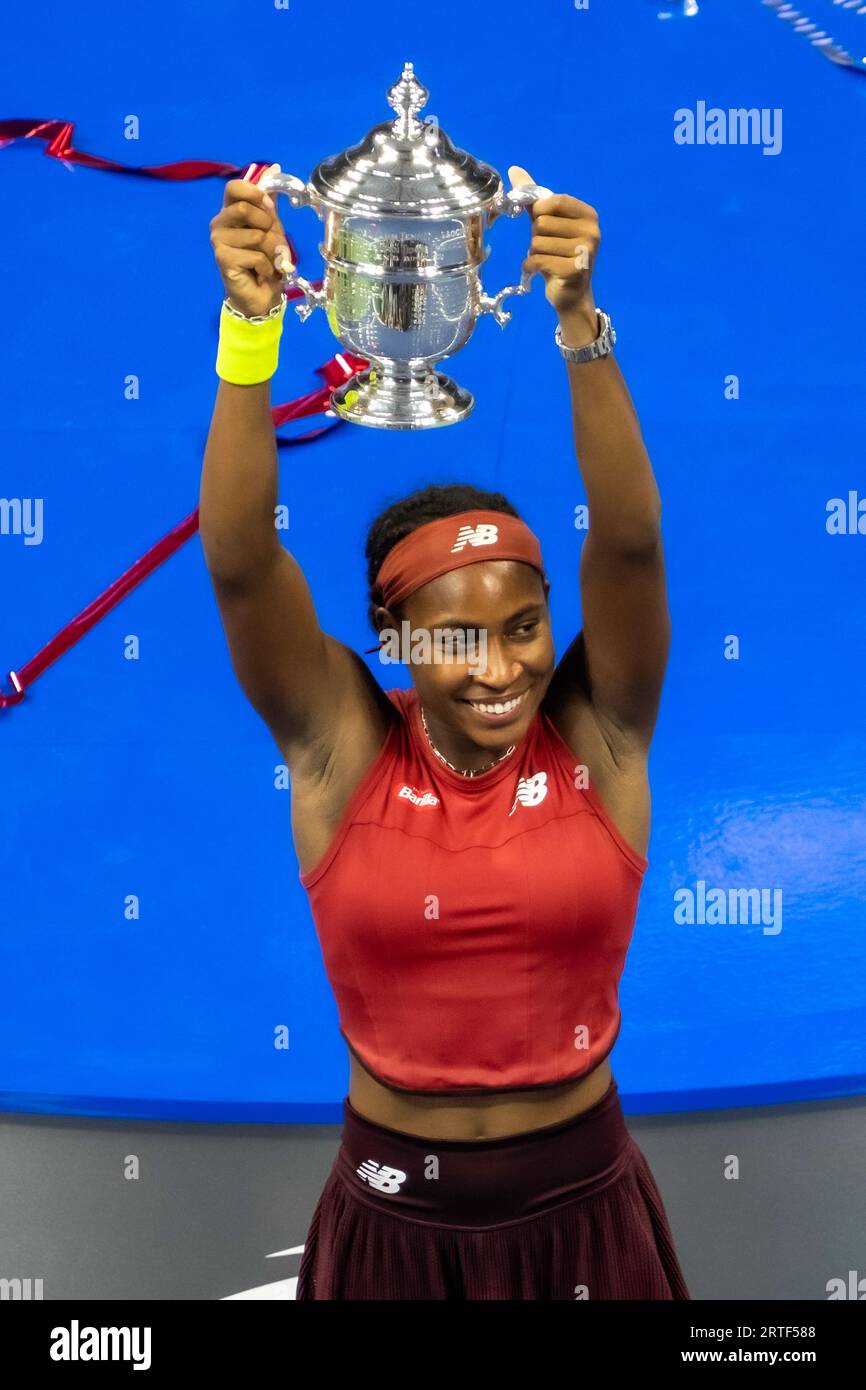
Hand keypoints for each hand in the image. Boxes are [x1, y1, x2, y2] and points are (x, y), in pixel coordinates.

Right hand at [209, 163, 292, 317]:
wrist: (261, 294)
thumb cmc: (265, 259)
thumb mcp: (272, 225)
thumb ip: (269, 200)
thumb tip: (274, 168)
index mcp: (230, 211)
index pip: (235, 187)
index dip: (255, 194)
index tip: (269, 208)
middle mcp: (219, 223)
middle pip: (243, 209)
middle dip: (267, 226)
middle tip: (271, 242)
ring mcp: (218, 242)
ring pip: (255, 235)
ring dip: (271, 251)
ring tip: (268, 261)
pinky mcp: (222, 260)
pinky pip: (255, 256)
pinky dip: (267, 266)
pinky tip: (262, 272)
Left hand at [509, 164, 599, 332]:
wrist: (570, 294)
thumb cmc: (558, 254)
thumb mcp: (546, 223)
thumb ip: (533, 197)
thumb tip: (514, 170)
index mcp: (588, 214)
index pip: (556, 200)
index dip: (539, 210)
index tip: (539, 221)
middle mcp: (592, 231)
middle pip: (543, 222)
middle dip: (535, 236)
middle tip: (546, 248)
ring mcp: (586, 251)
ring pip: (538, 242)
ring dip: (533, 253)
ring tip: (545, 260)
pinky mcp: (575, 270)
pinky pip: (538, 260)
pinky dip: (530, 266)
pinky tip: (538, 271)